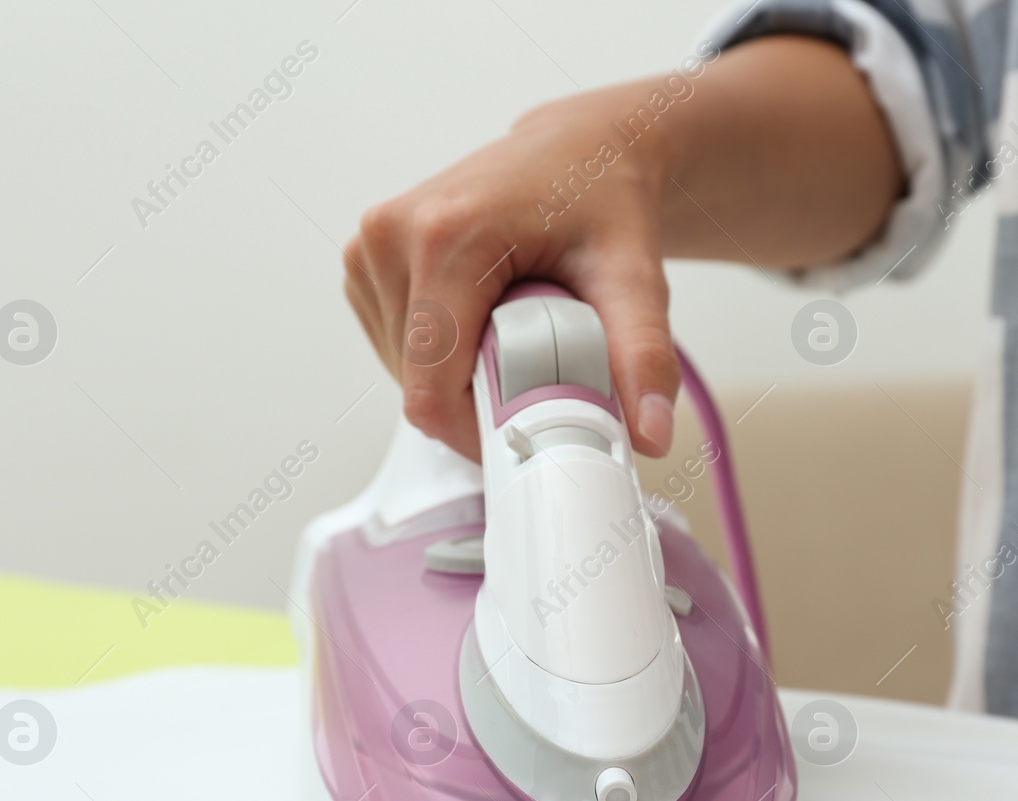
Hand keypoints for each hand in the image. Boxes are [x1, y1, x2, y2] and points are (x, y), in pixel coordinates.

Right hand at [343, 36, 898, 461]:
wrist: (583, 147)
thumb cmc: (604, 200)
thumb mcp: (635, 279)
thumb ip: (643, 357)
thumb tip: (650, 435)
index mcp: (444, 235)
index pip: (430, 386)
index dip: (475, 431)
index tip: (527, 432)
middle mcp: (392, 234)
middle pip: (416, 382)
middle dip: (475, 398)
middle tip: (537, 370)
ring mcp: (371, 245)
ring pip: (403, 369)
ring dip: (458, 375)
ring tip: (513, 332)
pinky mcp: (366, 257)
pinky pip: (395, 343)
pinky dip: (439, 352)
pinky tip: (482, 318)